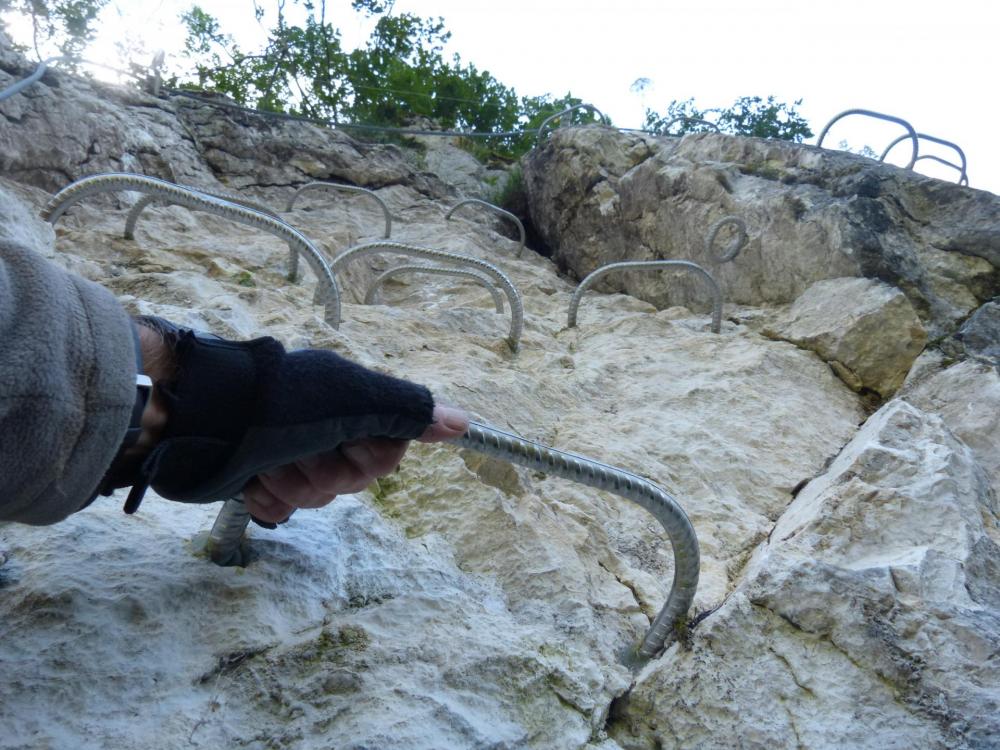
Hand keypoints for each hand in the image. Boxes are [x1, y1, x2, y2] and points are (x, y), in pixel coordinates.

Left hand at [243, 404, 467, 522]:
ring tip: (266, 459)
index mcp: (353, 407)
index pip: (388, 453)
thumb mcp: (352, 399)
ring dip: (291, 483)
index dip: (369, 457)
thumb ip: (407, 409)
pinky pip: (281, 509)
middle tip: (297, 448)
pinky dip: (267, 498)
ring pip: (318, 498)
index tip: (345, 441)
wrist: (198, 421)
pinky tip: (251, 479)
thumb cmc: (279, 406)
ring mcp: (293, 455)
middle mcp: (327, 430)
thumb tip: (463, 423)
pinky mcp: (262, 479)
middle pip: (353, 480)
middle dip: (324, 472)